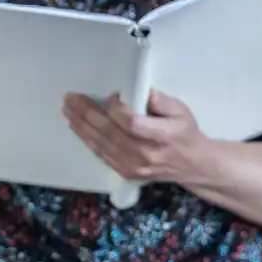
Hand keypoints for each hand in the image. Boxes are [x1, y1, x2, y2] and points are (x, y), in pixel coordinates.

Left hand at [63, 89, 210, 186]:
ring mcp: (134, 167)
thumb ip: (159, 100)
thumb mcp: (180, 110)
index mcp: (163, 136)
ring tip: (68, 110)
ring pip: (102, 145)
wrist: (192, 165)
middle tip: (71, 98)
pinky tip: (78, 127)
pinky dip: (88, 140)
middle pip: (110, 133)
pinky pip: (102, 155)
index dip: (116, 109)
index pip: (132, 123)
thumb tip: (137, 89)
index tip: (111, 96)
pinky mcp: (126, 172)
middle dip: (87, 114)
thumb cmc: (185, 133)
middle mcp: (146, 154)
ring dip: (82, 126)